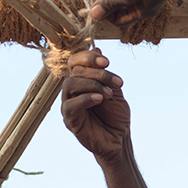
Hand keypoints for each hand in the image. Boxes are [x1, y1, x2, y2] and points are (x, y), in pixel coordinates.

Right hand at [61, 49, 129, 163]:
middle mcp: (72, 91)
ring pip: (70, 85)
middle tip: (117, 84)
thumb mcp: (114, 89)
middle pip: (76, 72)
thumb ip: (104, 72)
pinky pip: (70, 105)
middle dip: (99, 74)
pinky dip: (85, 99)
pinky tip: (99, 100)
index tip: (107, 62)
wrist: (119, 139)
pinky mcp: (69, 120)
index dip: (88, 57)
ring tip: (108, 95)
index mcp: (81, 81)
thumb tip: (97, 47)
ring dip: (92, 85)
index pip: (75, 61)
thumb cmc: (116, 115)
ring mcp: (69, 105)